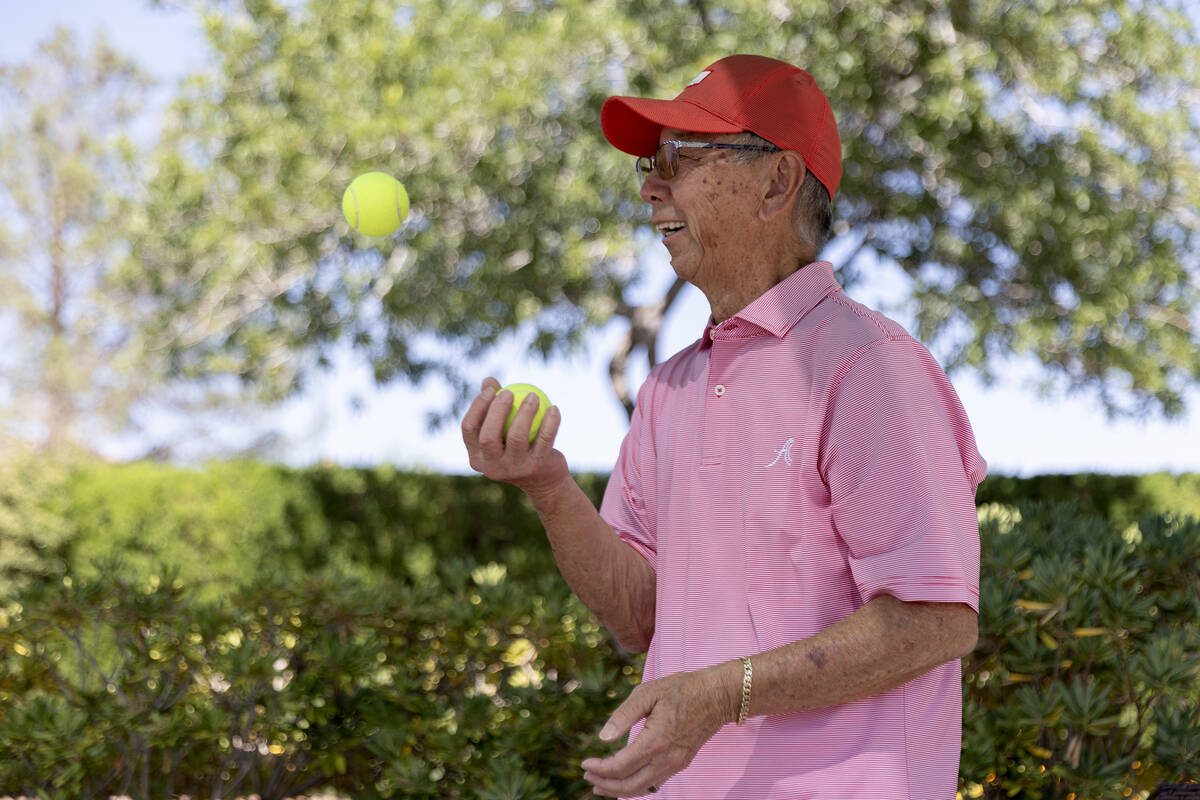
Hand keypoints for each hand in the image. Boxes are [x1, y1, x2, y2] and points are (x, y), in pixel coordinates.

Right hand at [461, 377, 568, 495]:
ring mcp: (514, 470)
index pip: (469, 429)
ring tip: (534, 396)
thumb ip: (494, 405)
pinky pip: (544, 440)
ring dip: (525, 412)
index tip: (492, 389)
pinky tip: (554, 408)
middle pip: (488, 436)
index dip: (477, 406)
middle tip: (509, 392)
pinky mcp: (536, 468)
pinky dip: (550, 422)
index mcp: (477, 457)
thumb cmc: (519, 448)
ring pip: (516, 437)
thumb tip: (488, 380)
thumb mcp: (503, 430)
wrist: (544, 481)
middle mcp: (492, 467)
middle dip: (497, 411)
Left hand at [581, 663, 737, 796]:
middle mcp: (667, 759)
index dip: (599, 768)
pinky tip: (624, 780)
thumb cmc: (682, 689)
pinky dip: (635, 787)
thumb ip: (623, 715)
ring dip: (618, 790)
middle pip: (629, 785)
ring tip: (600, 784)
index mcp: (656, 741)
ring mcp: (676, 764)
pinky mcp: (681, 763)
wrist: (718, 696)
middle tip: (587, 776)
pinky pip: (654, 783)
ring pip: (642, 789)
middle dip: (605, 784)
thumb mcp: (648, 692)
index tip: (584, 762)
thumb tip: (603, 737)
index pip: (620, 766)